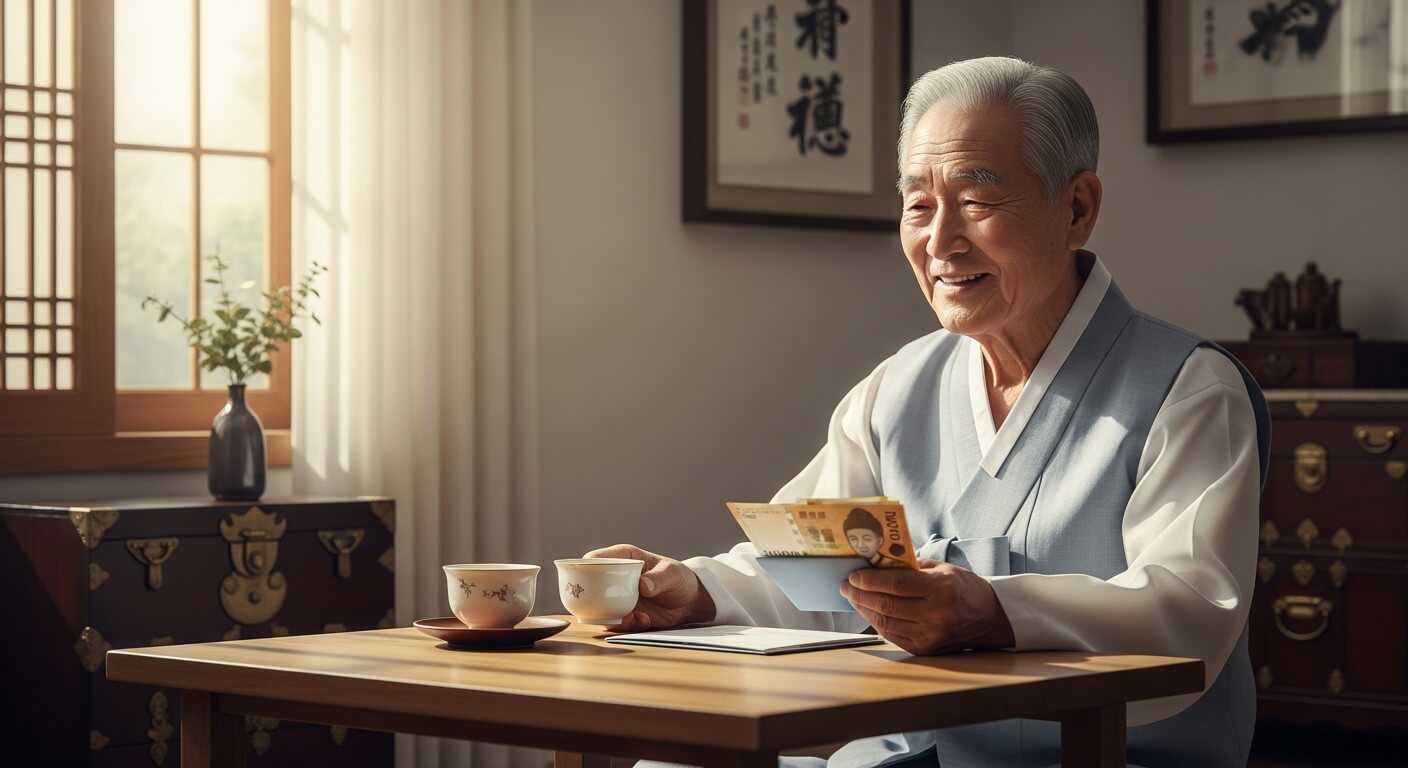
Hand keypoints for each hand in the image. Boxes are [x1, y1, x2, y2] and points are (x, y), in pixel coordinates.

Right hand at [583, 544, 715, 631]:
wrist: (689, 601)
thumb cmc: (679, 578)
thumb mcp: (672, 573)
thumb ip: (658, 578)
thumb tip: (643, 585)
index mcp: (623, 558)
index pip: (596, 558)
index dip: (585, 566)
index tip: (586, 577)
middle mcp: (615, 577)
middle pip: (589, 586)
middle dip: (591, 598)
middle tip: (606, 606)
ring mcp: (617, 597)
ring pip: (598, 608)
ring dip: (609, 616)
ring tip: (631, 617)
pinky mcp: (624, 614)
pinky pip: (614, 623)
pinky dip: (625, 625)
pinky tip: (643, 620)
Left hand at [840, 558, 1014, 654]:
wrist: (989, 617)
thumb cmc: (964, 587)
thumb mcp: (941, 568)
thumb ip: (911, 567)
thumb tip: (877, 563)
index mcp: (940, 589)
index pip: (896, 585)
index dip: (869, 580)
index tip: (853, 575)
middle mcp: (934, 615)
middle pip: (886, 605)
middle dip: (859, 594)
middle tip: (846, 586)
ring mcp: (929, 635)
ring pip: (885, 622)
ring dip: (863, 609)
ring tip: (853, 597)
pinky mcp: (925, 649)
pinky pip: (892, 635)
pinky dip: (876, 622)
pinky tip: (869, 611)